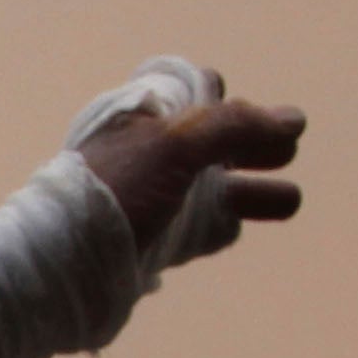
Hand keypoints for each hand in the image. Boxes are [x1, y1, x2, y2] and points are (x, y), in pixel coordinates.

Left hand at [78, 88, 306, 265]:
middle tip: (288, 149)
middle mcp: (154, 154)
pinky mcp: (159, 241)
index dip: (222, 98)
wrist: (63, 264)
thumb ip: (235, 127)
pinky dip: (222, 226)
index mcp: (148, 117)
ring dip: (255, 192)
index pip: (195, 93)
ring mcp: (158, 199)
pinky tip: (238, 228)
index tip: (245, 112)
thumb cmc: (116, 191)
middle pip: (218, 142)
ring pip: (217, 190)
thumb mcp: (175, 144)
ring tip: (290, 199)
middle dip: (256, 143)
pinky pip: (200, 229)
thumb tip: (293, 122)